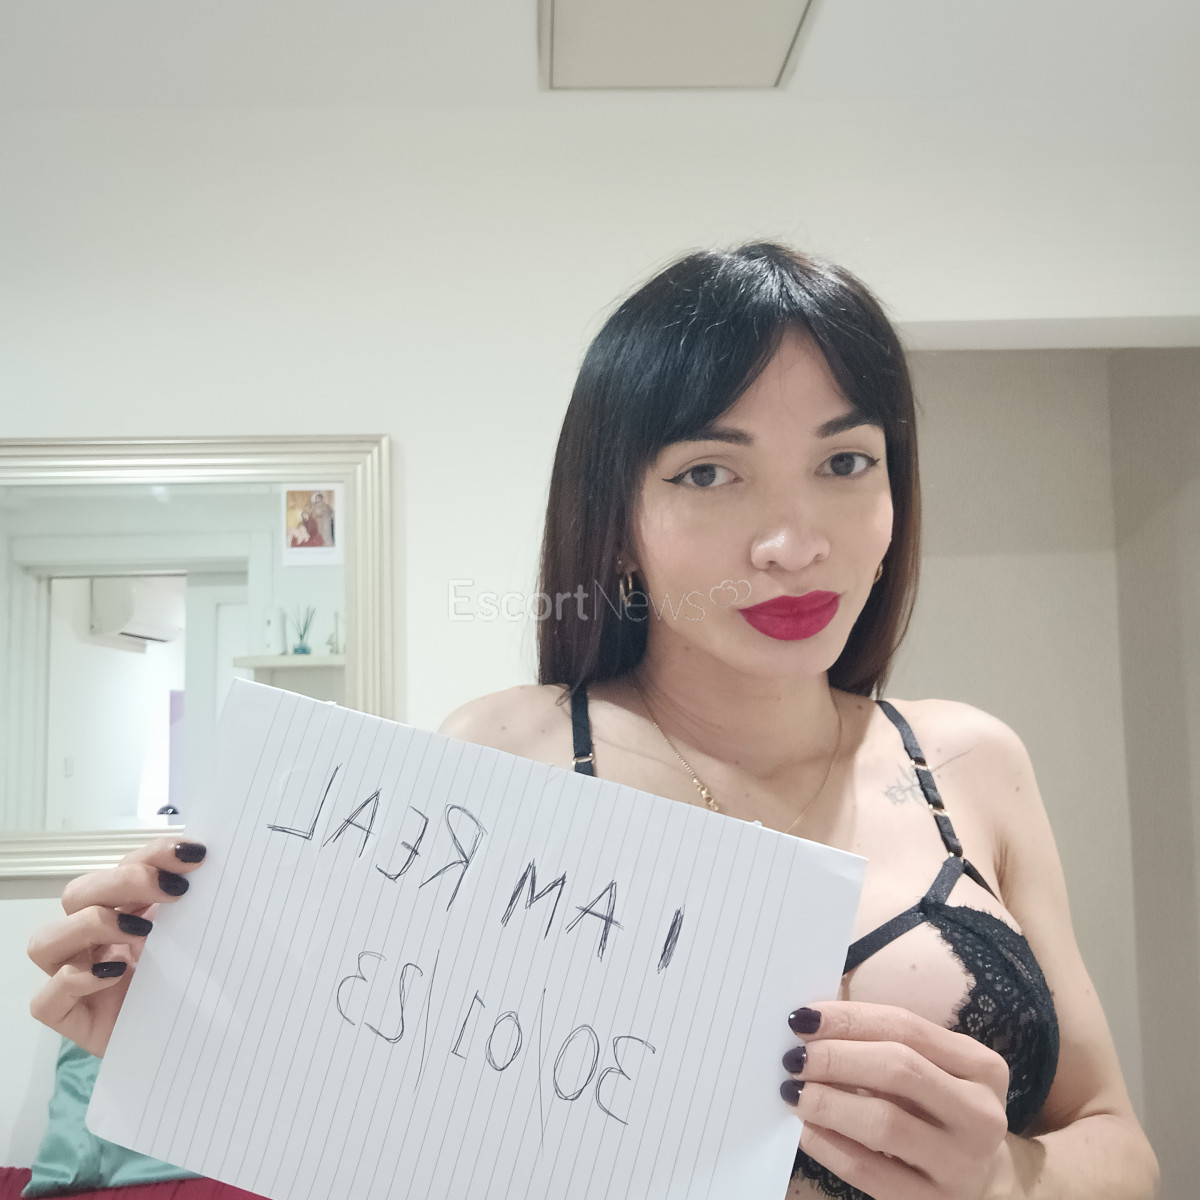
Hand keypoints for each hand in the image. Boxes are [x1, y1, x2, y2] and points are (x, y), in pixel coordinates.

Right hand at [27, 838, 206, 1056]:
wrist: (200, 1038)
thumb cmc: (197, 983)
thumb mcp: (199, 937)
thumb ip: (198, 905)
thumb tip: (212, 866)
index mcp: (124, 910)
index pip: (122, 867)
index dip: (152, 854)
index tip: (194, 855)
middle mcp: (93, 940)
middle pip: (78, 894)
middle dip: (124, 880)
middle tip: (174, 890)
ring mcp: (75, 978)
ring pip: (44, 940)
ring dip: (91, 923)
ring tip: (141, 931)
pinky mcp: (70, 1019)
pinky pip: (46, 998)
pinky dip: (77, 979)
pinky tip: (116, 972)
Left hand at [781, 1000, 1010, 1199]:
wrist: (979, 1182)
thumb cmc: (937, 1109)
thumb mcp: (930, 1069)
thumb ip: (882, 1044)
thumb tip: (810, 1027)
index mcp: (981, 1066)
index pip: (907, 1027)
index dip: (849, 1019)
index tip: (802, 1018)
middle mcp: (981, 1114)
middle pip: (898, 1069)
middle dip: (836, 1058)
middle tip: (794, 1057)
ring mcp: (962, 1164)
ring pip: (884, 1123)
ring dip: (827, 1102)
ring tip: (794, 1091)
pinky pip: (869, 1170)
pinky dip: (829, 1145)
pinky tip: (805, 1130)